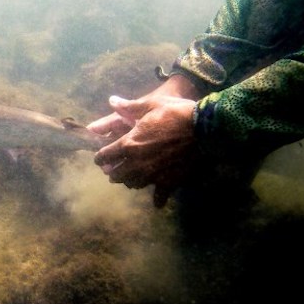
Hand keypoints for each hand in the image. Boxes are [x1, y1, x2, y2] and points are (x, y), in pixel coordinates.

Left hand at [88, 86, 200, 203]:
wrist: (204, 128)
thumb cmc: (175, 113)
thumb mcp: (152, 104)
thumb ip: (130, 106)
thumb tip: (112, 100)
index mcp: (129, 144)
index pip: (106, 155)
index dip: (100, 157)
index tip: (100, 158)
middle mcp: (137, 163)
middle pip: (117, 174)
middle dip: (113, 172)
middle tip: (112, 170)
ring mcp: (153, 174)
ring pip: (134, 184)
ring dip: (129, 181)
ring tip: (129, 179)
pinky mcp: (169, 181)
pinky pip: (160, 195)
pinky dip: (158, 199)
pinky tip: (158, 203)